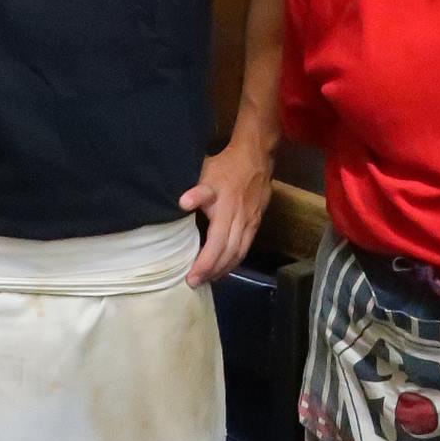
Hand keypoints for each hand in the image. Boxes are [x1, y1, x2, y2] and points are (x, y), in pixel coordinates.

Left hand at [179, 135, 271, 284]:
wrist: (257, 157)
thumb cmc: (226, 167)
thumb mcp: (208, 174)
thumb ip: (197, 191)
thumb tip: (182, 203)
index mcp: (227, 211)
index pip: (217, 245)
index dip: (205, 264)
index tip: (192, 277)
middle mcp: (241, 221)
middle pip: (229, 254)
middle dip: (213, 272)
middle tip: (195, 283)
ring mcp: (250, 223)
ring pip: (239, 253)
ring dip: (224, 269)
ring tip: (209, 279)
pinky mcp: (256, 223)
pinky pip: (246, 247)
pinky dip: (235, 260)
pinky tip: (225, 266)